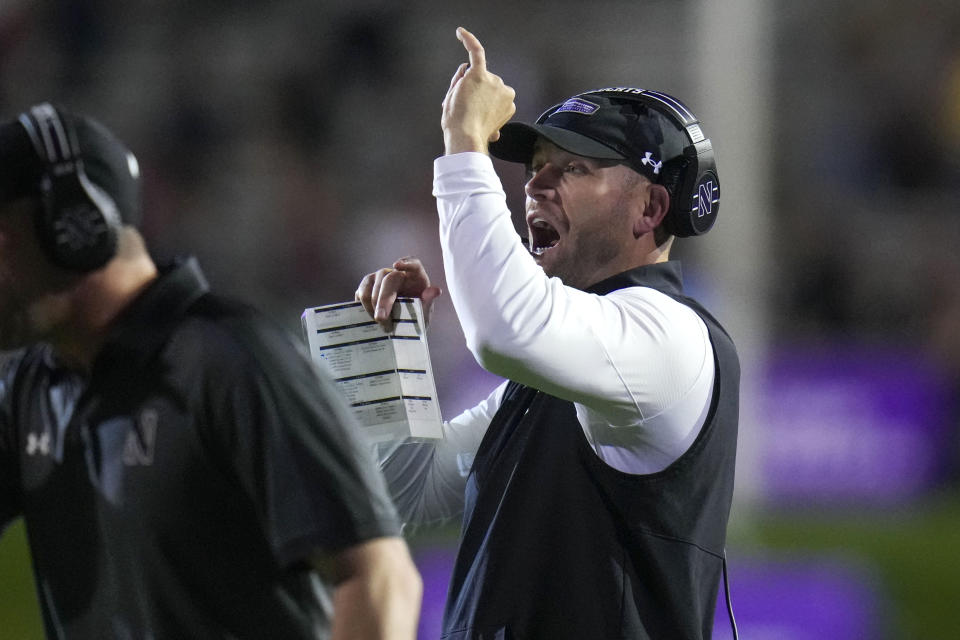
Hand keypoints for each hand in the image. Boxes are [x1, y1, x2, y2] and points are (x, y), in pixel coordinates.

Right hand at [355, 257, 442, 331]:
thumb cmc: (415, 315)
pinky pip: (361, 291)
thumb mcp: (424, 313)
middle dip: (383, 299)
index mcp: (415, 276)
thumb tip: (436, 290)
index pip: (413, 264)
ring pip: (370, 282)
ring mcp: (380, 278)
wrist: (401, 325)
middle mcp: (396, 273)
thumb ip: (428, 302)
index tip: (397, 265)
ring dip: (371, 303)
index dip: (406, 263)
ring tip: (378, 322)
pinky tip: (369, 317)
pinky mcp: (367, 286)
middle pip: (387, 279)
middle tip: (381, 318)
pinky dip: (363, 305)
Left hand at [441, 27, 516, 154]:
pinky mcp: (478, 72)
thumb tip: (492, 125)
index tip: (472, 117)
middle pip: (481, 83)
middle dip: (469, 93)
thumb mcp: (483, 126)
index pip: (488, 94)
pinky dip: (468, 40)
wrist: (466, 137)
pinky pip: (475, 51)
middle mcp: (505, 90)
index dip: (476, 103)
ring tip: (460, 104)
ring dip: (462, 86)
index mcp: (508, 104)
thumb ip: (486, 118)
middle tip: (462, 111)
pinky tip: (460, 32)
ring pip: (471, 76)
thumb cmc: (472, 136)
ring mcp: (493, 81)